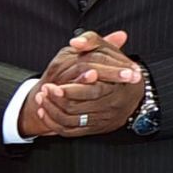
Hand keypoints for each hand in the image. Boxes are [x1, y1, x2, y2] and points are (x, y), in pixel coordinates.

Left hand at [20, 28, 143, 136]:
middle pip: (78, 108)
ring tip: (41, 98)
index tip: (53, 84)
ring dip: (52, 110)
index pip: (93, 91)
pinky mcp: (94, 129)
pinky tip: (44, 111)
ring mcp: (102, 120)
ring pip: (72, 120)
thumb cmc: (118, 68)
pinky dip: (53, 122)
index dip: (71, 90)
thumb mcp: (108, 50)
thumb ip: (92, 41)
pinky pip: (70, 131)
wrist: (132, 93)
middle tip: (45, 90)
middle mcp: (110, 106)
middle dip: (57, 99)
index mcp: (116, 87)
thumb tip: (76, 42)